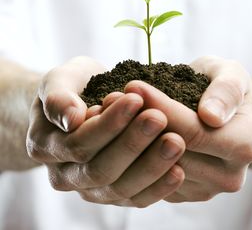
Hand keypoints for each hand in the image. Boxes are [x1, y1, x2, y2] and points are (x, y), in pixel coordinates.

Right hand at [26, 56, 186, 206]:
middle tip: (160, 118)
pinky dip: (159, 188)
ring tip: (176, 142)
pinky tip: (179, 171)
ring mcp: (91, 190)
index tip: (137, 99)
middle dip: (132, 144)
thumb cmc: (74, 87)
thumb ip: (59, 95)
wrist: (84, 104)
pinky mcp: (116, 196)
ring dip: (151, 167)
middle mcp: (64, 176)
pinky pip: (137, 199)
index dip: (109, 124)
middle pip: (99, 170)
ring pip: (120, 189)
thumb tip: (71, 117)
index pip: (78, 143)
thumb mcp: (61, 80)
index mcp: (45, 148)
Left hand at [124, 56, 251, 201]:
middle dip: (139, 122)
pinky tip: (119, 129)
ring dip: (128, 139)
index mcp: (247, 146)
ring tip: (111, 109)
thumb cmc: (225, 89)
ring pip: (156, 168)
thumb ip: (227, 89)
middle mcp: (230, 176)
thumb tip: (211, 116)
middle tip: (113, 97)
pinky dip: (131, 154)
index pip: (194, 132)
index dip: (160, 108)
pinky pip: (148, 178)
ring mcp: (205, 190)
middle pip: (172, 153)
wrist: (224, 113)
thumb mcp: (232, 74)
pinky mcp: (182, 196)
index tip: (134, 86)